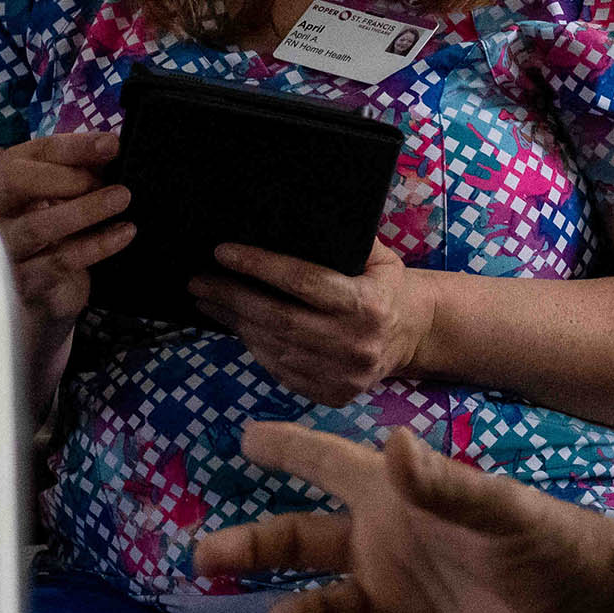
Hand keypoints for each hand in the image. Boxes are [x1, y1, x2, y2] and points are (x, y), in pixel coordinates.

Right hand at [0, 129, 132, 347]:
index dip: (75, 147)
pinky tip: (122, 234)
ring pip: (38, 225)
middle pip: (17, 182)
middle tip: (115, 182)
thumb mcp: (66, 185)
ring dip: (85, 211)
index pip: (36, 151)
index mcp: (8, 176)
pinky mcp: (24, 278)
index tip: (112, 146)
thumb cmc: (55, 217)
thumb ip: (83, 162)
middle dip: (69, 178)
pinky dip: (96, 245)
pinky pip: (59, 261)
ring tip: (121, 199)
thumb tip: (110, 145)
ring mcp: (6, 244)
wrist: (42, 274)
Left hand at [191, 240, 428, 407]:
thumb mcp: (379, 257)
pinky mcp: (334, 394)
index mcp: (367, 304)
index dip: (258, 266)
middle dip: (233, 298)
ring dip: (236, 324)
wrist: (414, 335)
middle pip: (279, 319)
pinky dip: (254, 348)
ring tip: (208, 302)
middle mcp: (355, 344)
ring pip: (275, 348)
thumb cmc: (386, 287)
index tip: (223, 252)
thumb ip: (346, 241)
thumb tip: (293, 217)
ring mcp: (344, 375)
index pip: (302, 281)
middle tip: (199, 281)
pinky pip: (281, 371)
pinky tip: (237, 327)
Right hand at [195, 422, 613, 612]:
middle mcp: (385, 550)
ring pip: (317, 610)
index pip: (329, 466)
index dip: (288, 449)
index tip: (243, 436)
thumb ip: (445, 484)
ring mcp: (394, 607)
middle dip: (253, 543)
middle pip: (300, 543)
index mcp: (400, 503)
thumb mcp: (505, 510)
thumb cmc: (555, 547)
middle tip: (204, 553)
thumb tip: (388, 442)